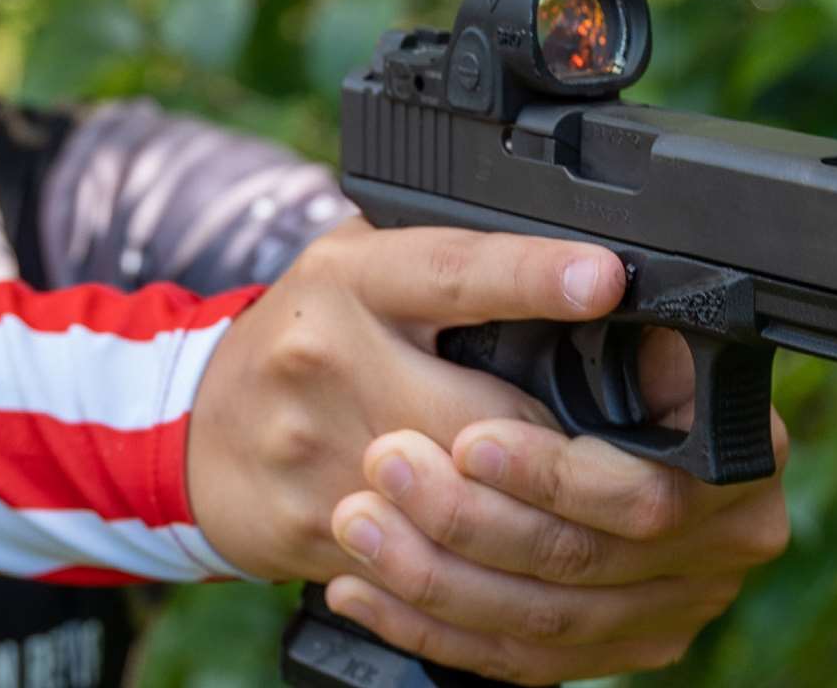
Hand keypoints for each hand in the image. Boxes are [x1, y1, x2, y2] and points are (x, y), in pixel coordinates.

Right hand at [186, 217, 628, 581]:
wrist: (193, 428)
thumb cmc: (308, 338)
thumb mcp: (363, 270)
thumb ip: (451, 268)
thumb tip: (594, 276)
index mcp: (351, 277)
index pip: (451, 271)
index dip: (531, 275)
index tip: (604, 278)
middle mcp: (327, 356)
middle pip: (482, 419)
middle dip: (572, 454)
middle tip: (643, 466)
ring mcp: (315, 449)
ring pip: (464, 507)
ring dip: (540, 521)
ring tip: (592, 520)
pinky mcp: (312, 528)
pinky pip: (426, 565)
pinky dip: (483, 568)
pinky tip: (511, 562)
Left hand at [324, 327, 790, 683]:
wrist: (563, 408)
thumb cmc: (566, 334)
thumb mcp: (583, 304)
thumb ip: (585, 312)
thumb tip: (591, 278)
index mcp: (738, 448)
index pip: (649, 490)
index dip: (554, 476)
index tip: (468, 439)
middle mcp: (723, 535)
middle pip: (588, 560)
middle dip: (472, 521)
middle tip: (382, 464)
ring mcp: (672, 603)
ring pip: (544, 621)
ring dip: (432, 576)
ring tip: (355, 520)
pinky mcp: (613, 646)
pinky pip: (517, 661)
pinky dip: (428, 628)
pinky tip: (361, 588)